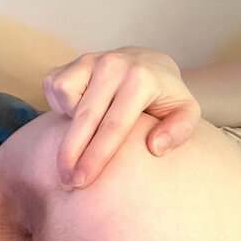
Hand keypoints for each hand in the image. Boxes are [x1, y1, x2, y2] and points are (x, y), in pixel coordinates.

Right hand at [43, 47, 201, 186]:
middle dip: (72, 153)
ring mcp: (91, 59)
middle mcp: (114, 65)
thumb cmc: (166, 97)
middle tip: (67, 181)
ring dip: (68, 124)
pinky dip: (60, 105)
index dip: (96, 156)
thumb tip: (154, 147)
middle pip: (86, 117)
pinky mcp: (73, 60)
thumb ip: (179, 131)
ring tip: (81, 139)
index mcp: (141, 80)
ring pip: (64, 97)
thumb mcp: (187, 112)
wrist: (151, 64)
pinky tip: (76, 114)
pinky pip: (54, 86)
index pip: (114, 126)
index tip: (83, 181)